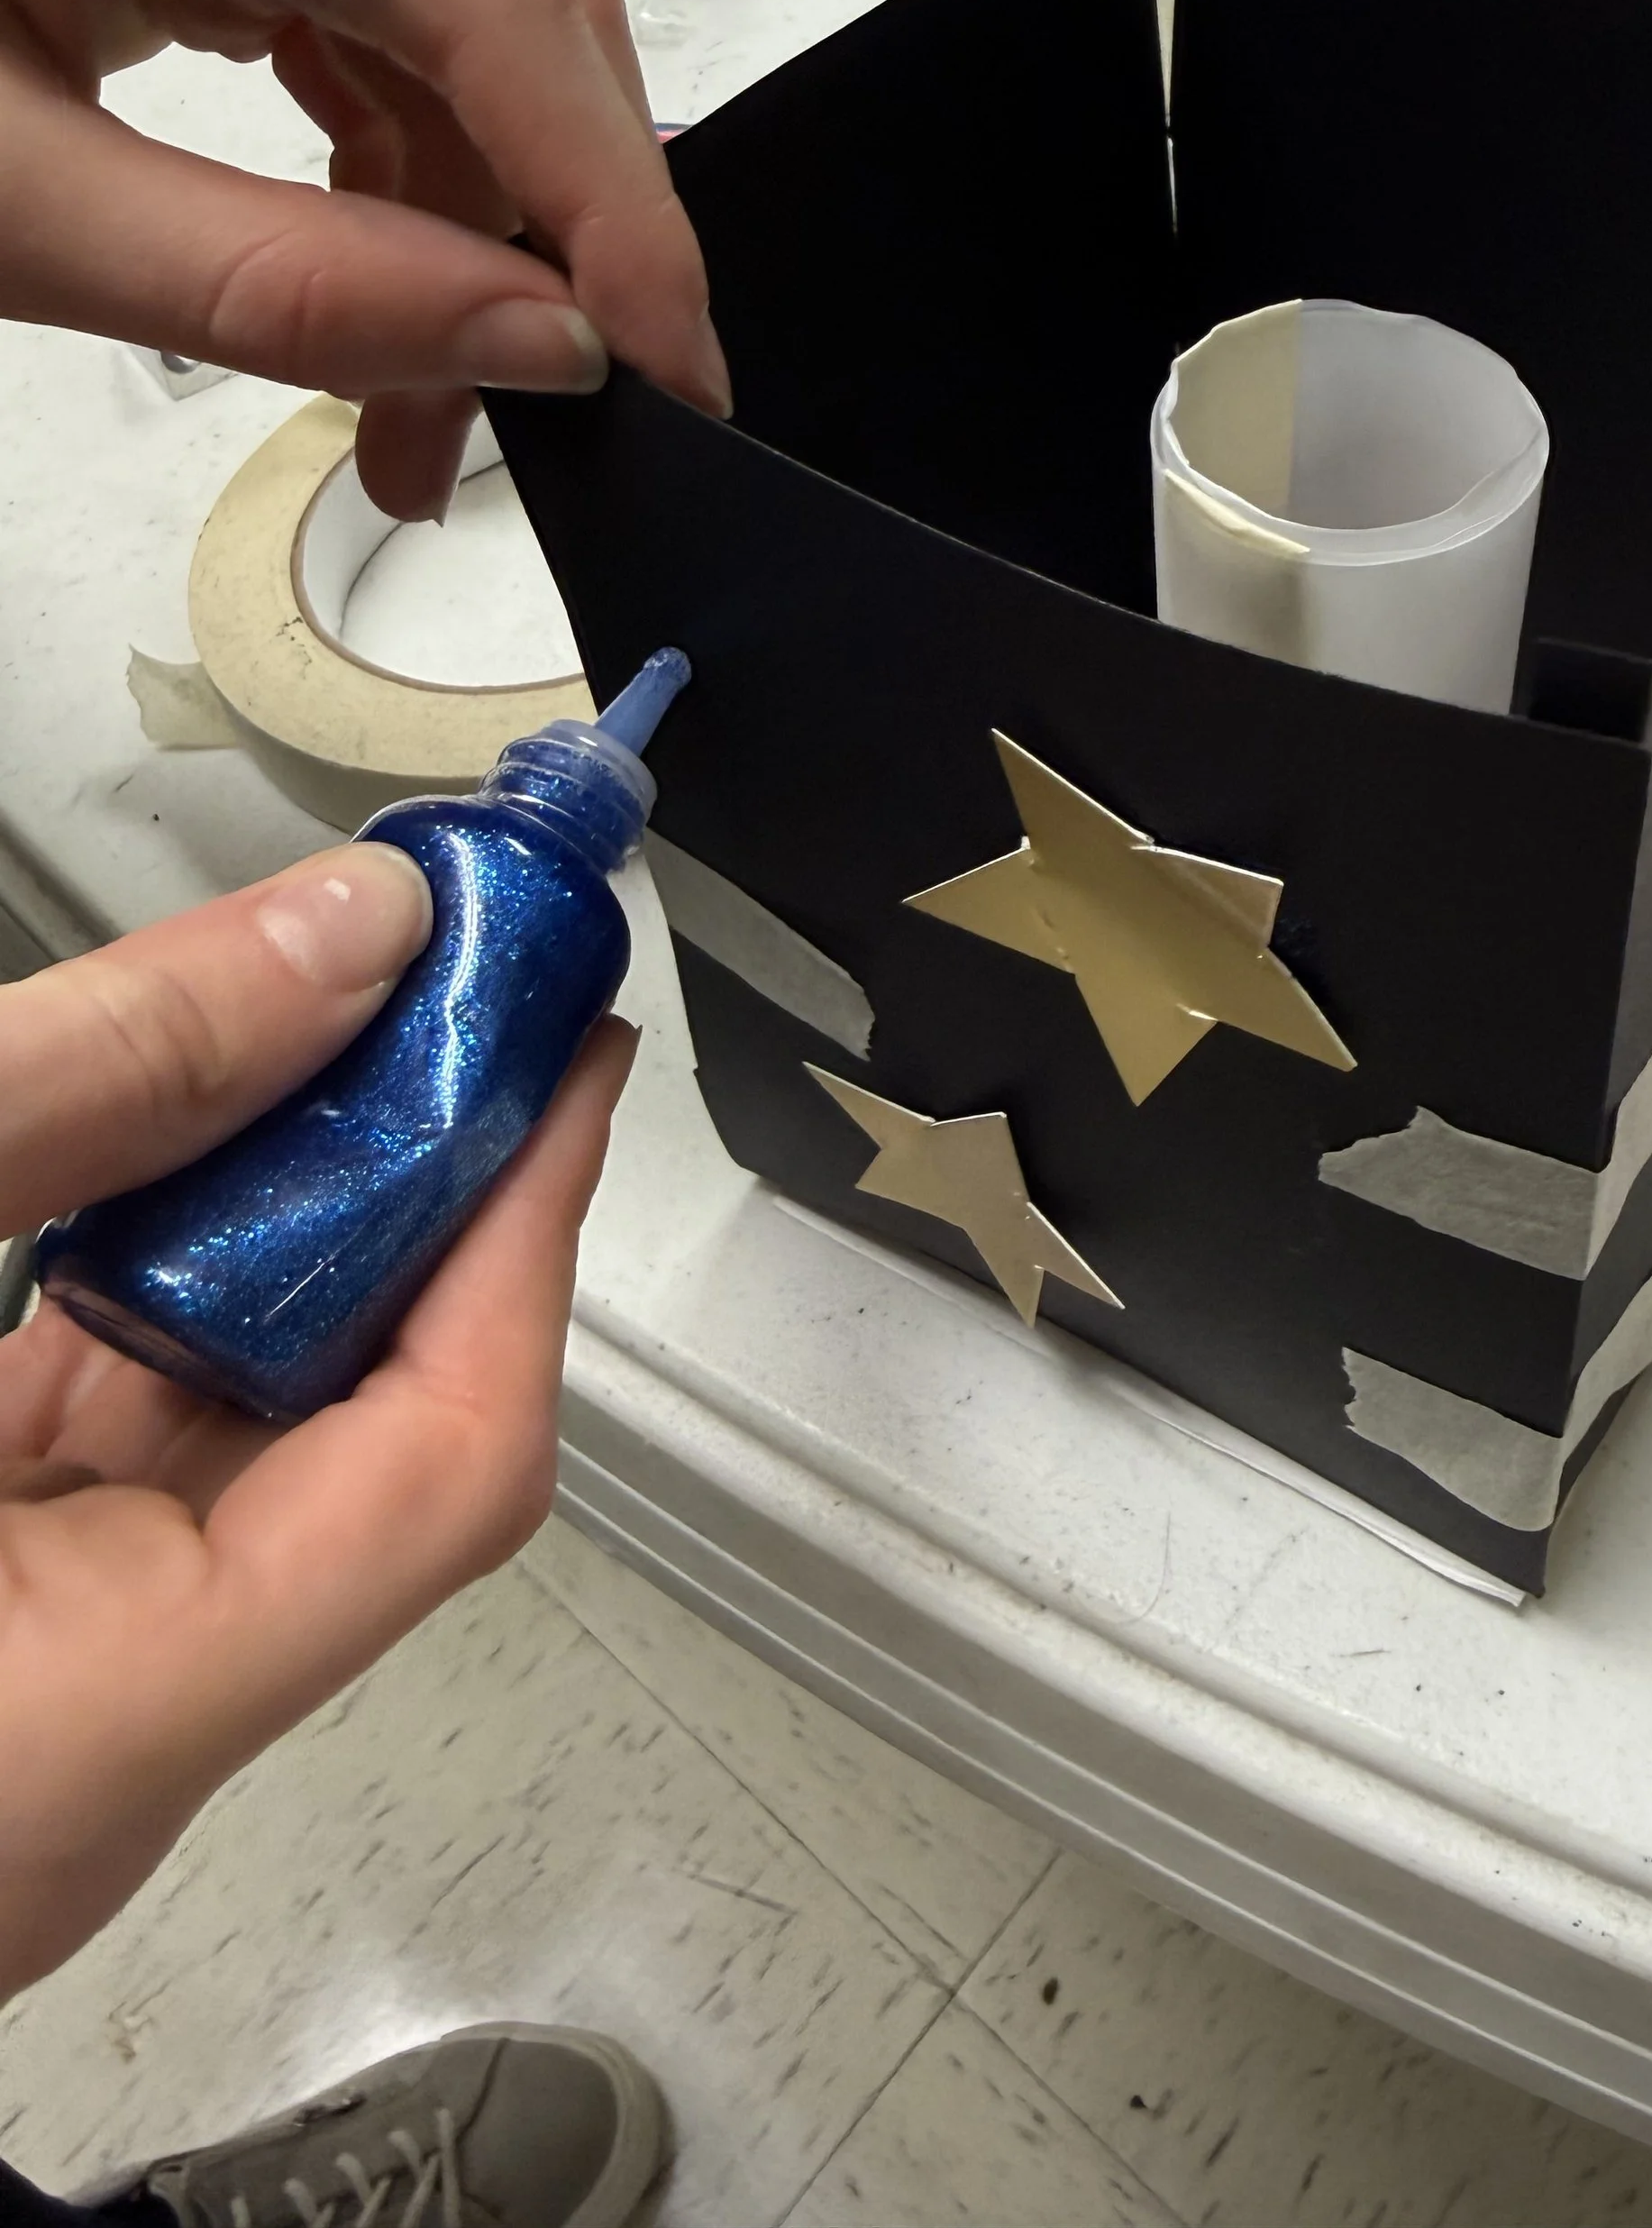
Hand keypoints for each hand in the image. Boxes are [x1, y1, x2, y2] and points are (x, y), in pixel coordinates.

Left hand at [0, 0, 728, 519]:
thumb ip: (275, 284)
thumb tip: (541, 351)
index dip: (613, 200)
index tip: (679, 382)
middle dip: (539, 233)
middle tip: (538, 438)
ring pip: (437, 20)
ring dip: (460, 228)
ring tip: (420, 432)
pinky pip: (351, 12)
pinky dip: (378, 170)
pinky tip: (373, 301)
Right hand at [0, 843, 634, 1999]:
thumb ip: (87, 1097)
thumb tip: (351, 936)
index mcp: (80, 1728)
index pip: (441, 1477)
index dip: (529, 1235)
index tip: (561, 1035)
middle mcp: (78, 1750)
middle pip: (342, 1445)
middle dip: (401, 1190)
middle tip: (437, 968)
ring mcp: (11, 1698)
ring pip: (212, 1439)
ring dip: (268, 1225)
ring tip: (317, 1016)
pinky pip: (90, 1451)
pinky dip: (132, 1290)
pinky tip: (152, 1140)